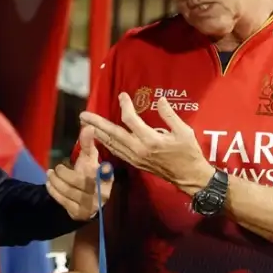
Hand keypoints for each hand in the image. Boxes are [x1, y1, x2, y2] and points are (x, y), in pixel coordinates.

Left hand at [46, 126, 112, 220]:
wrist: (87, 201)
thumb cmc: (88, 175)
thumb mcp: (89, 159)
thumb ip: (88, 143)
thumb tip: (87, 126)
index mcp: (107, 178)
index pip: (107, 174)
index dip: (106, 171)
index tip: (105, 166)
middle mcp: (102, 193)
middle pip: (80, 182)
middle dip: (65, 173)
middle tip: (57, 167)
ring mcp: (90, 205)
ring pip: (69, 191)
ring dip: (56, 181)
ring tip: (50, 174)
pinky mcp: (79, 213)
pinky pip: (63, 201)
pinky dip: (53, 191)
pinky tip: (49, 184)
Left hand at [81, 95, 214, 193]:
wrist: (189, 177)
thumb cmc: (189, 153)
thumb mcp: (184, 131)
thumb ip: (170, 115)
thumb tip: (161, 99)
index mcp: (150, 140)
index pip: (131, 120)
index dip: (125, 106)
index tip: (122, 95)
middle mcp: (138, 149)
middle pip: (113, 134)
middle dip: (97, 123)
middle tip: (83, 115)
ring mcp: (135, 158)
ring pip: (112, 144)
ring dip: (98, 134)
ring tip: (86, 124)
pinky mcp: (135, 163)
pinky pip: (117, 152)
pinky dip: (107, 144)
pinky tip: (101, 139)